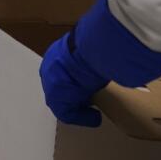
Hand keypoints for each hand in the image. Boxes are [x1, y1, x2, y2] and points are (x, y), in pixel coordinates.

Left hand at [39, 0, 160, 128]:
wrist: (84, 55)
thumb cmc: (93, 45)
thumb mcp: (93, 44)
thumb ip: (97, 47)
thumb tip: (111, 41)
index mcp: (56, 54)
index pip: (62, 71)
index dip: (74, 81)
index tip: (87, 87)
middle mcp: (49, 69)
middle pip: (60, 87)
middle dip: (74, 95)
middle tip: (90, 102)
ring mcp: (50, 85)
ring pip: (63, 102)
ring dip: (78, 108)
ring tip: (94, 112)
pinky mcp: (56, 100)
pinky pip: (67, 114)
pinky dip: (82, 118)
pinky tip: (96, 118)